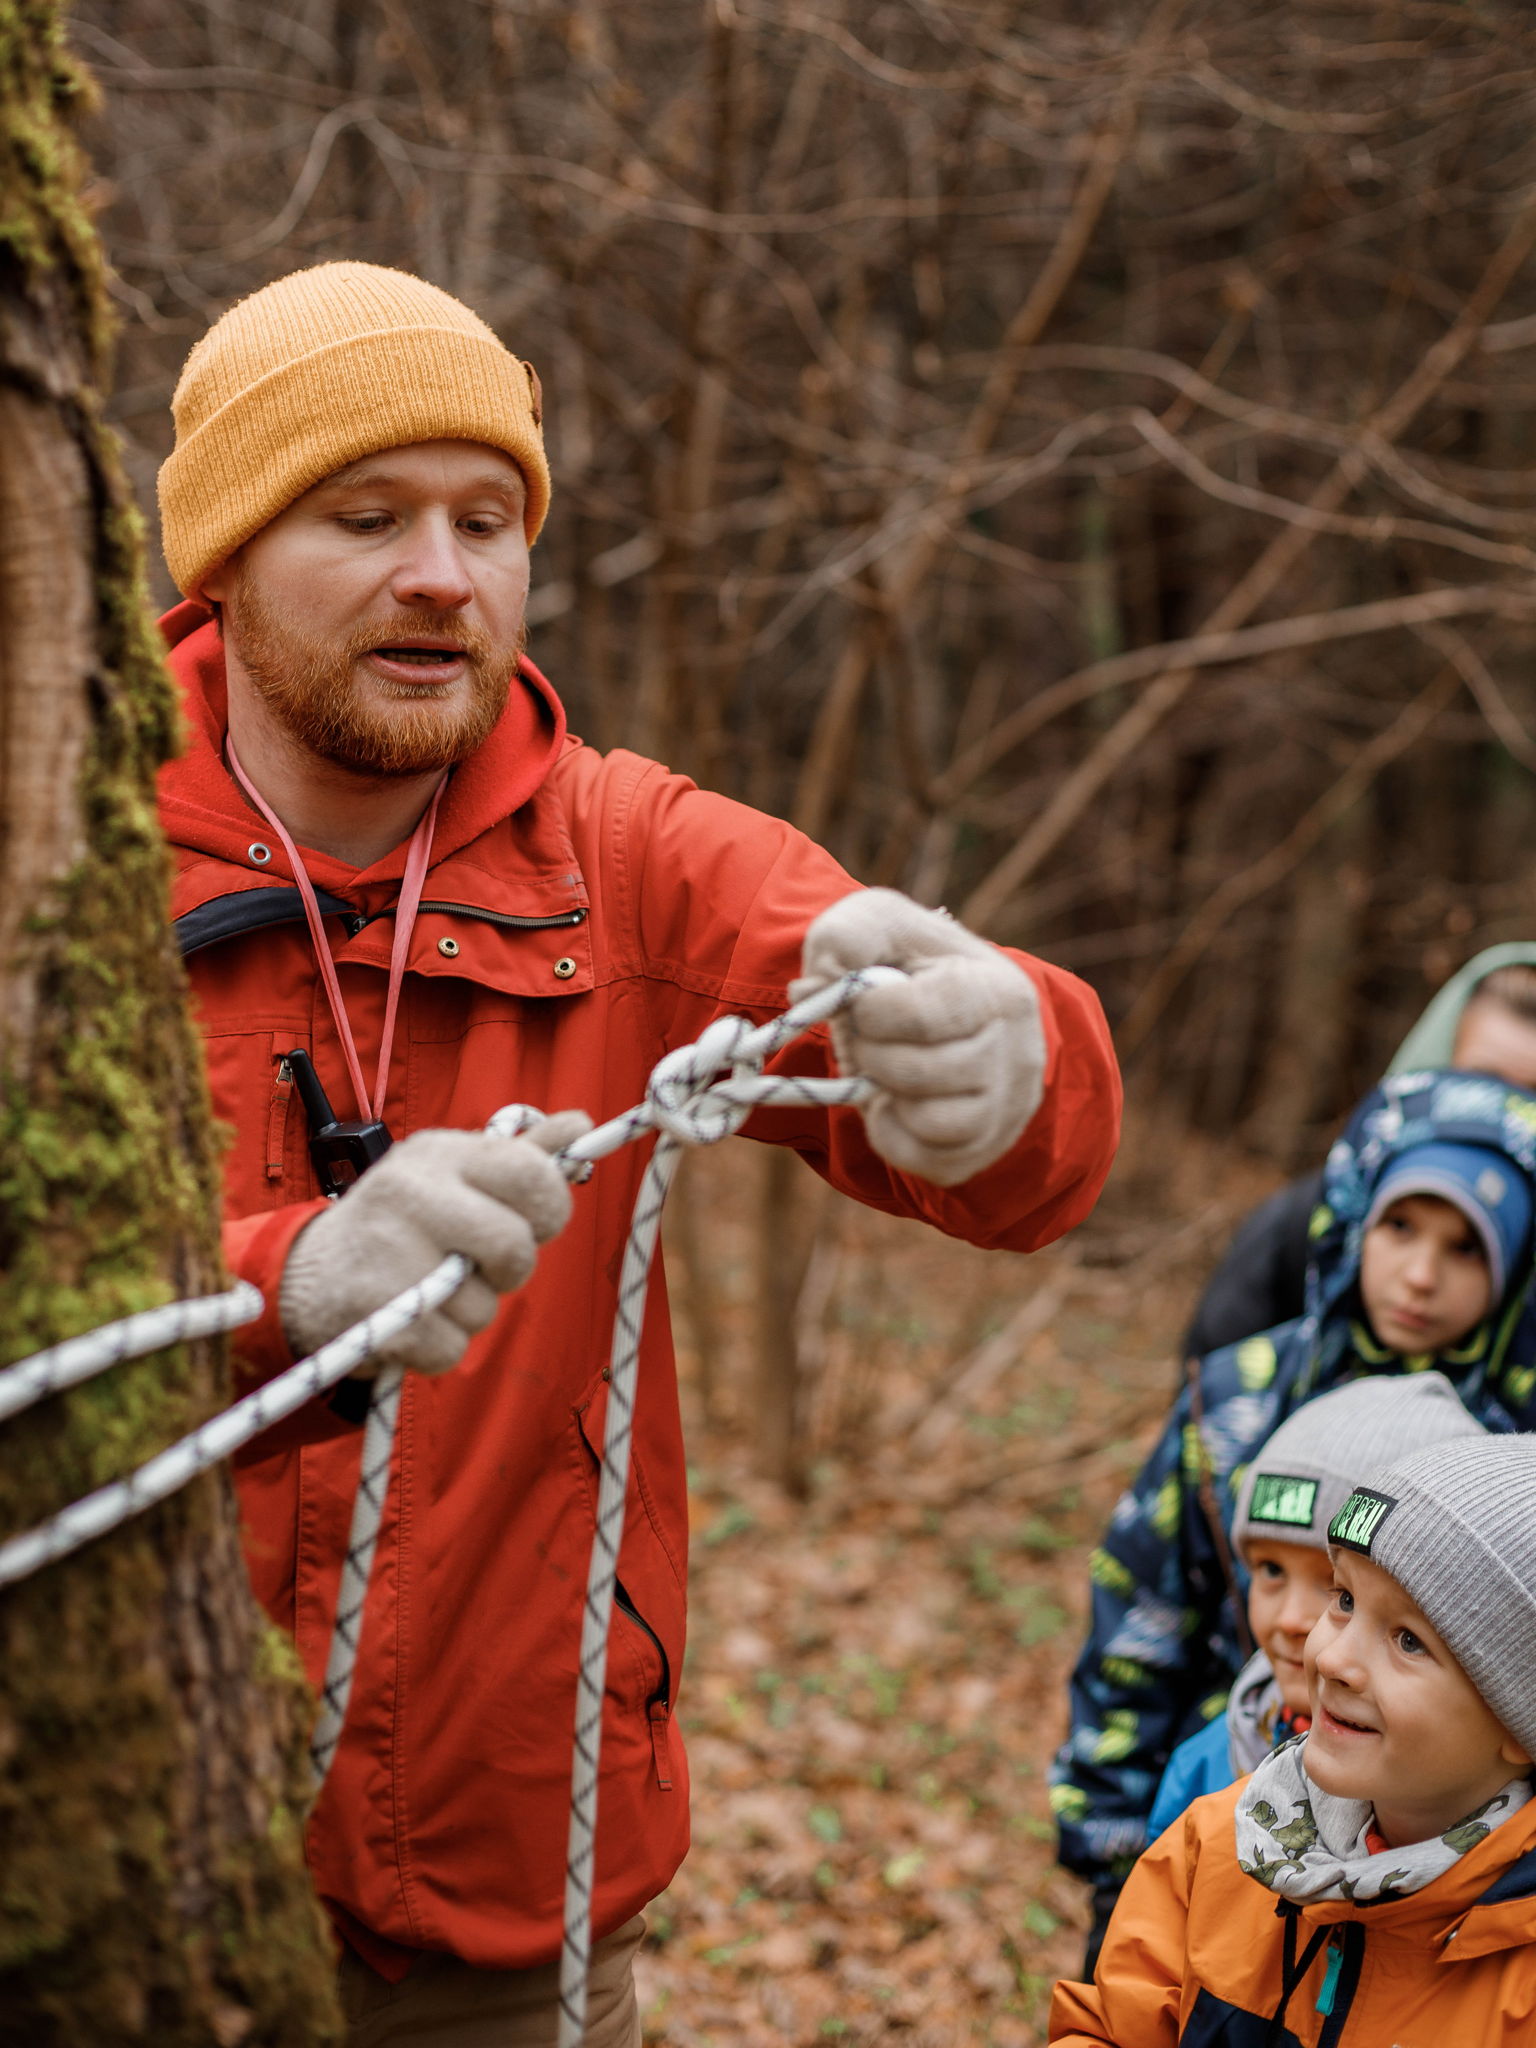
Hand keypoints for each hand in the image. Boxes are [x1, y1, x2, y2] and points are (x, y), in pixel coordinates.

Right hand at [279, 1111, 591, 1374]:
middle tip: (483, 1264)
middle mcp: (411, 1195)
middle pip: (515, 1246)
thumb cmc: (400, 1220)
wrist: (306, 1275)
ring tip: (432, 1289)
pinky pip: (452, 1348)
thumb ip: (519, 1154)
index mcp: (439, 1154)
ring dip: (471, 1310)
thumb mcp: (449, 1171)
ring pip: (485, 1306)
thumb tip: (582, 1125)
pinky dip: (441, 1346)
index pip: (530, 1172)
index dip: (550, 1207)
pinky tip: (414, 1320)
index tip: (532, 1222)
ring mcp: (390, 1255)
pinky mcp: (378, 1316)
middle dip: (513, 1267)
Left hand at [791, 889, 1044, 1186]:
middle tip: (869, 1036)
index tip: (862, 1001)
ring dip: (885, 1094)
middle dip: (870, 1052)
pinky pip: (923, 1158)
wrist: (959, 1010)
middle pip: (917, 1071)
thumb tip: (810, 992)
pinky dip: (891, 1131)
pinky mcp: (981, 1148)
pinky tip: (893, 1100)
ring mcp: (1004, 1107)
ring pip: (928, 1121)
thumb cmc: (913, 963)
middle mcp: (1016, 1054)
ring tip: (885, 1066)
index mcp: (996, 990)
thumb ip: (846, 938)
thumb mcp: (882, 924)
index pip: (919, 1015)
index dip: (868, 1011)